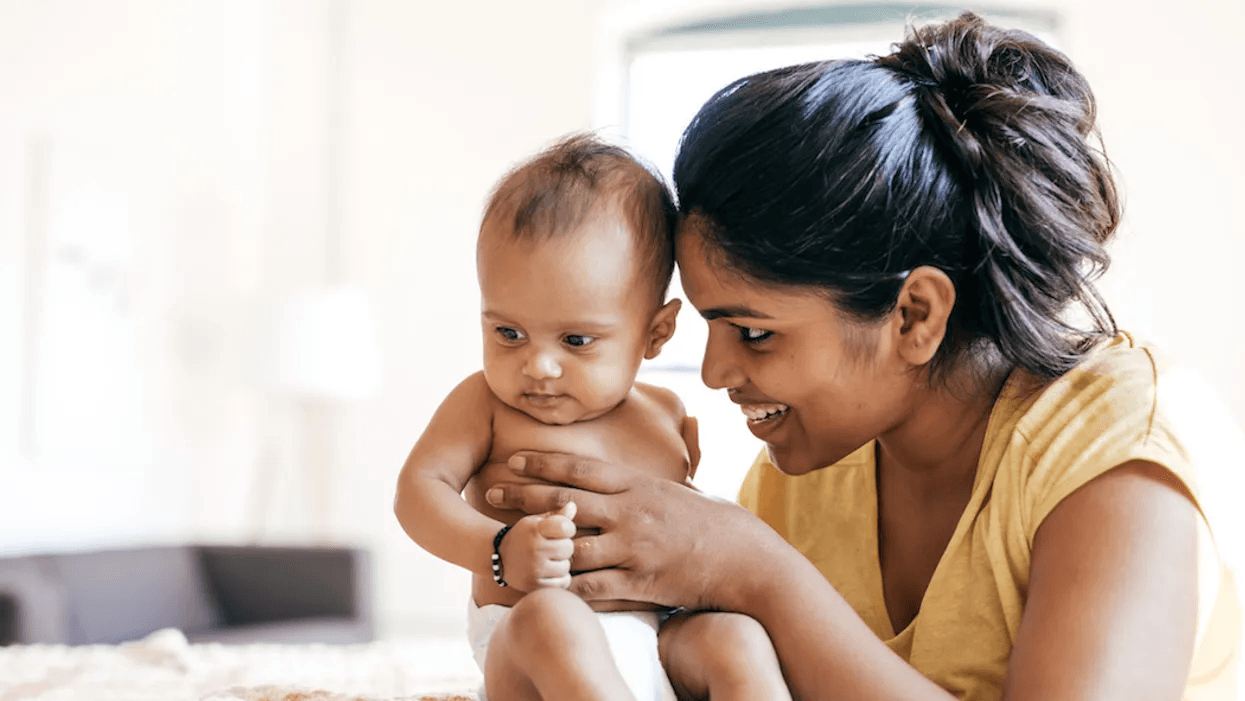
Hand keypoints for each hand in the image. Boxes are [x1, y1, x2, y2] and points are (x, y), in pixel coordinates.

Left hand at [485, 451, 781, 610]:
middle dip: (523, 498)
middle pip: (564, 502)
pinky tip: (540, 588)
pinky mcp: (639, 583)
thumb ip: (641, 485)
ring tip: (505, 546)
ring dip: (535, 547)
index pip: (579, 468)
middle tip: (491, 493)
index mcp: (637, 486)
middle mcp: (630, 513)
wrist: (746, 558)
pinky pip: (592, 588)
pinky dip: (564, 588)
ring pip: (570, 547)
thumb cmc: (711, 524)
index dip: (541, 463)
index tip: (513, 459)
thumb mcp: (674, 490)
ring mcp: (633, 549)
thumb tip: (619, 476)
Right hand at [498, 502, 576, 590]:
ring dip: (561, 564)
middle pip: (568, 548)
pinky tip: (549, 572)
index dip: (567, 529)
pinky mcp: (534, 585)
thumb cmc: (524, 536)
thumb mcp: (535, 522)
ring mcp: (534, 568)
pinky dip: (559, 578)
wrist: (499, 557)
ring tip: (548, 560)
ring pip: (566, 567)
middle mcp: (534, 548)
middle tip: (551, 547)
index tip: (561, 531)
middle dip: (563, 547)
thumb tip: (573, 506)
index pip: (565, 527)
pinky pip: (562, 582)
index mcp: (535, 529)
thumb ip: (556, 516)